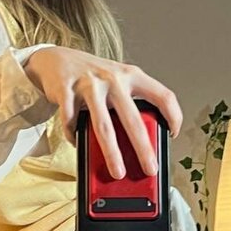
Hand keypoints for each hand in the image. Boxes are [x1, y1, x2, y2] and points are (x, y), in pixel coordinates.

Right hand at [24, 46, 182, 179]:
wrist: (57, 59)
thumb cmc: (93, 76)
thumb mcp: (117, 81)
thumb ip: (129, 103)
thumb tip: (140, 142)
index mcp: (131, 75)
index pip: (162, 95)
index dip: (173, 115)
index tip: (173, 133)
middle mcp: (113, 79)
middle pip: (132, 119)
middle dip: (143, 148)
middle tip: (150, 168)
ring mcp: (89, 84)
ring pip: (103, 126)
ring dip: (112, 153)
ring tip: (118, 171)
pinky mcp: (67, 90)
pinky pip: (72, 121)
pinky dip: (74, 135)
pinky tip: (77, 140)